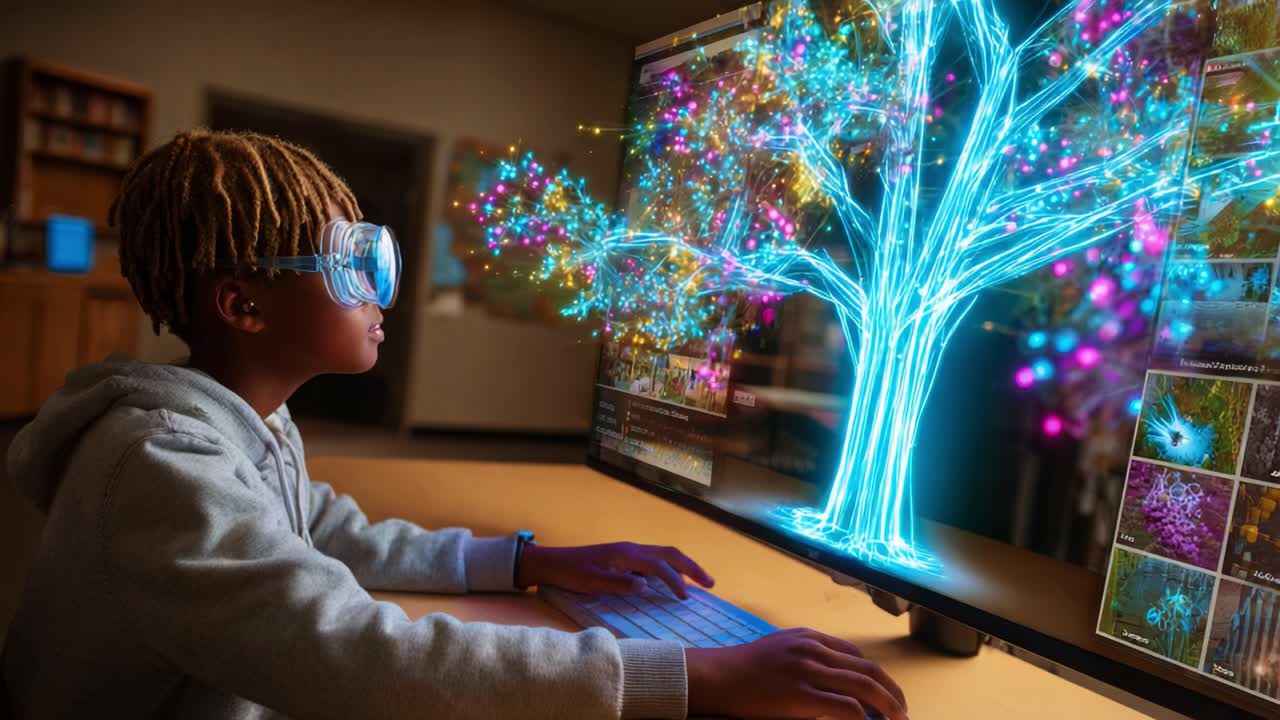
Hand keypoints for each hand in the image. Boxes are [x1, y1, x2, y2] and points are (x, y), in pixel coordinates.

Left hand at [515, 541, 714, 597]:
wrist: (552, 562)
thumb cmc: (570, 573)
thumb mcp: (591, 581)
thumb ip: (618, 584)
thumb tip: (645, 586)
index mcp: (626, 554)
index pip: (659, 565)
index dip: (675, 580)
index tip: (685, 598)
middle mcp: (631, 549)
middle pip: (670, 553)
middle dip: (692, 567)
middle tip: (711, 583)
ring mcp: (629, 552)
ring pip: (664, 554)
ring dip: (683, 566)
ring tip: (699, 582)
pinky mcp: (625, 558)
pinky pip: (654, 560)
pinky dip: (670, 568)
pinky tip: (672, 581)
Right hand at [687, 628, 908, 719]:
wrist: (718, 676)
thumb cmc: (744, 667)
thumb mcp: (781, 649)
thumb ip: (807, 657)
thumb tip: (832, 676)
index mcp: (810, 639)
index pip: (856, 656)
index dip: (877, 676)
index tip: (886, 693)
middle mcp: (814, 651)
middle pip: (868, 670)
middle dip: (891, 691)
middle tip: (903, 710)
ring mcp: (808, 672)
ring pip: (864, 687)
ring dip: (887, 705)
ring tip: (898, 719)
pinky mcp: (801, 695)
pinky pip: (845, 706)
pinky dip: (861, 716)